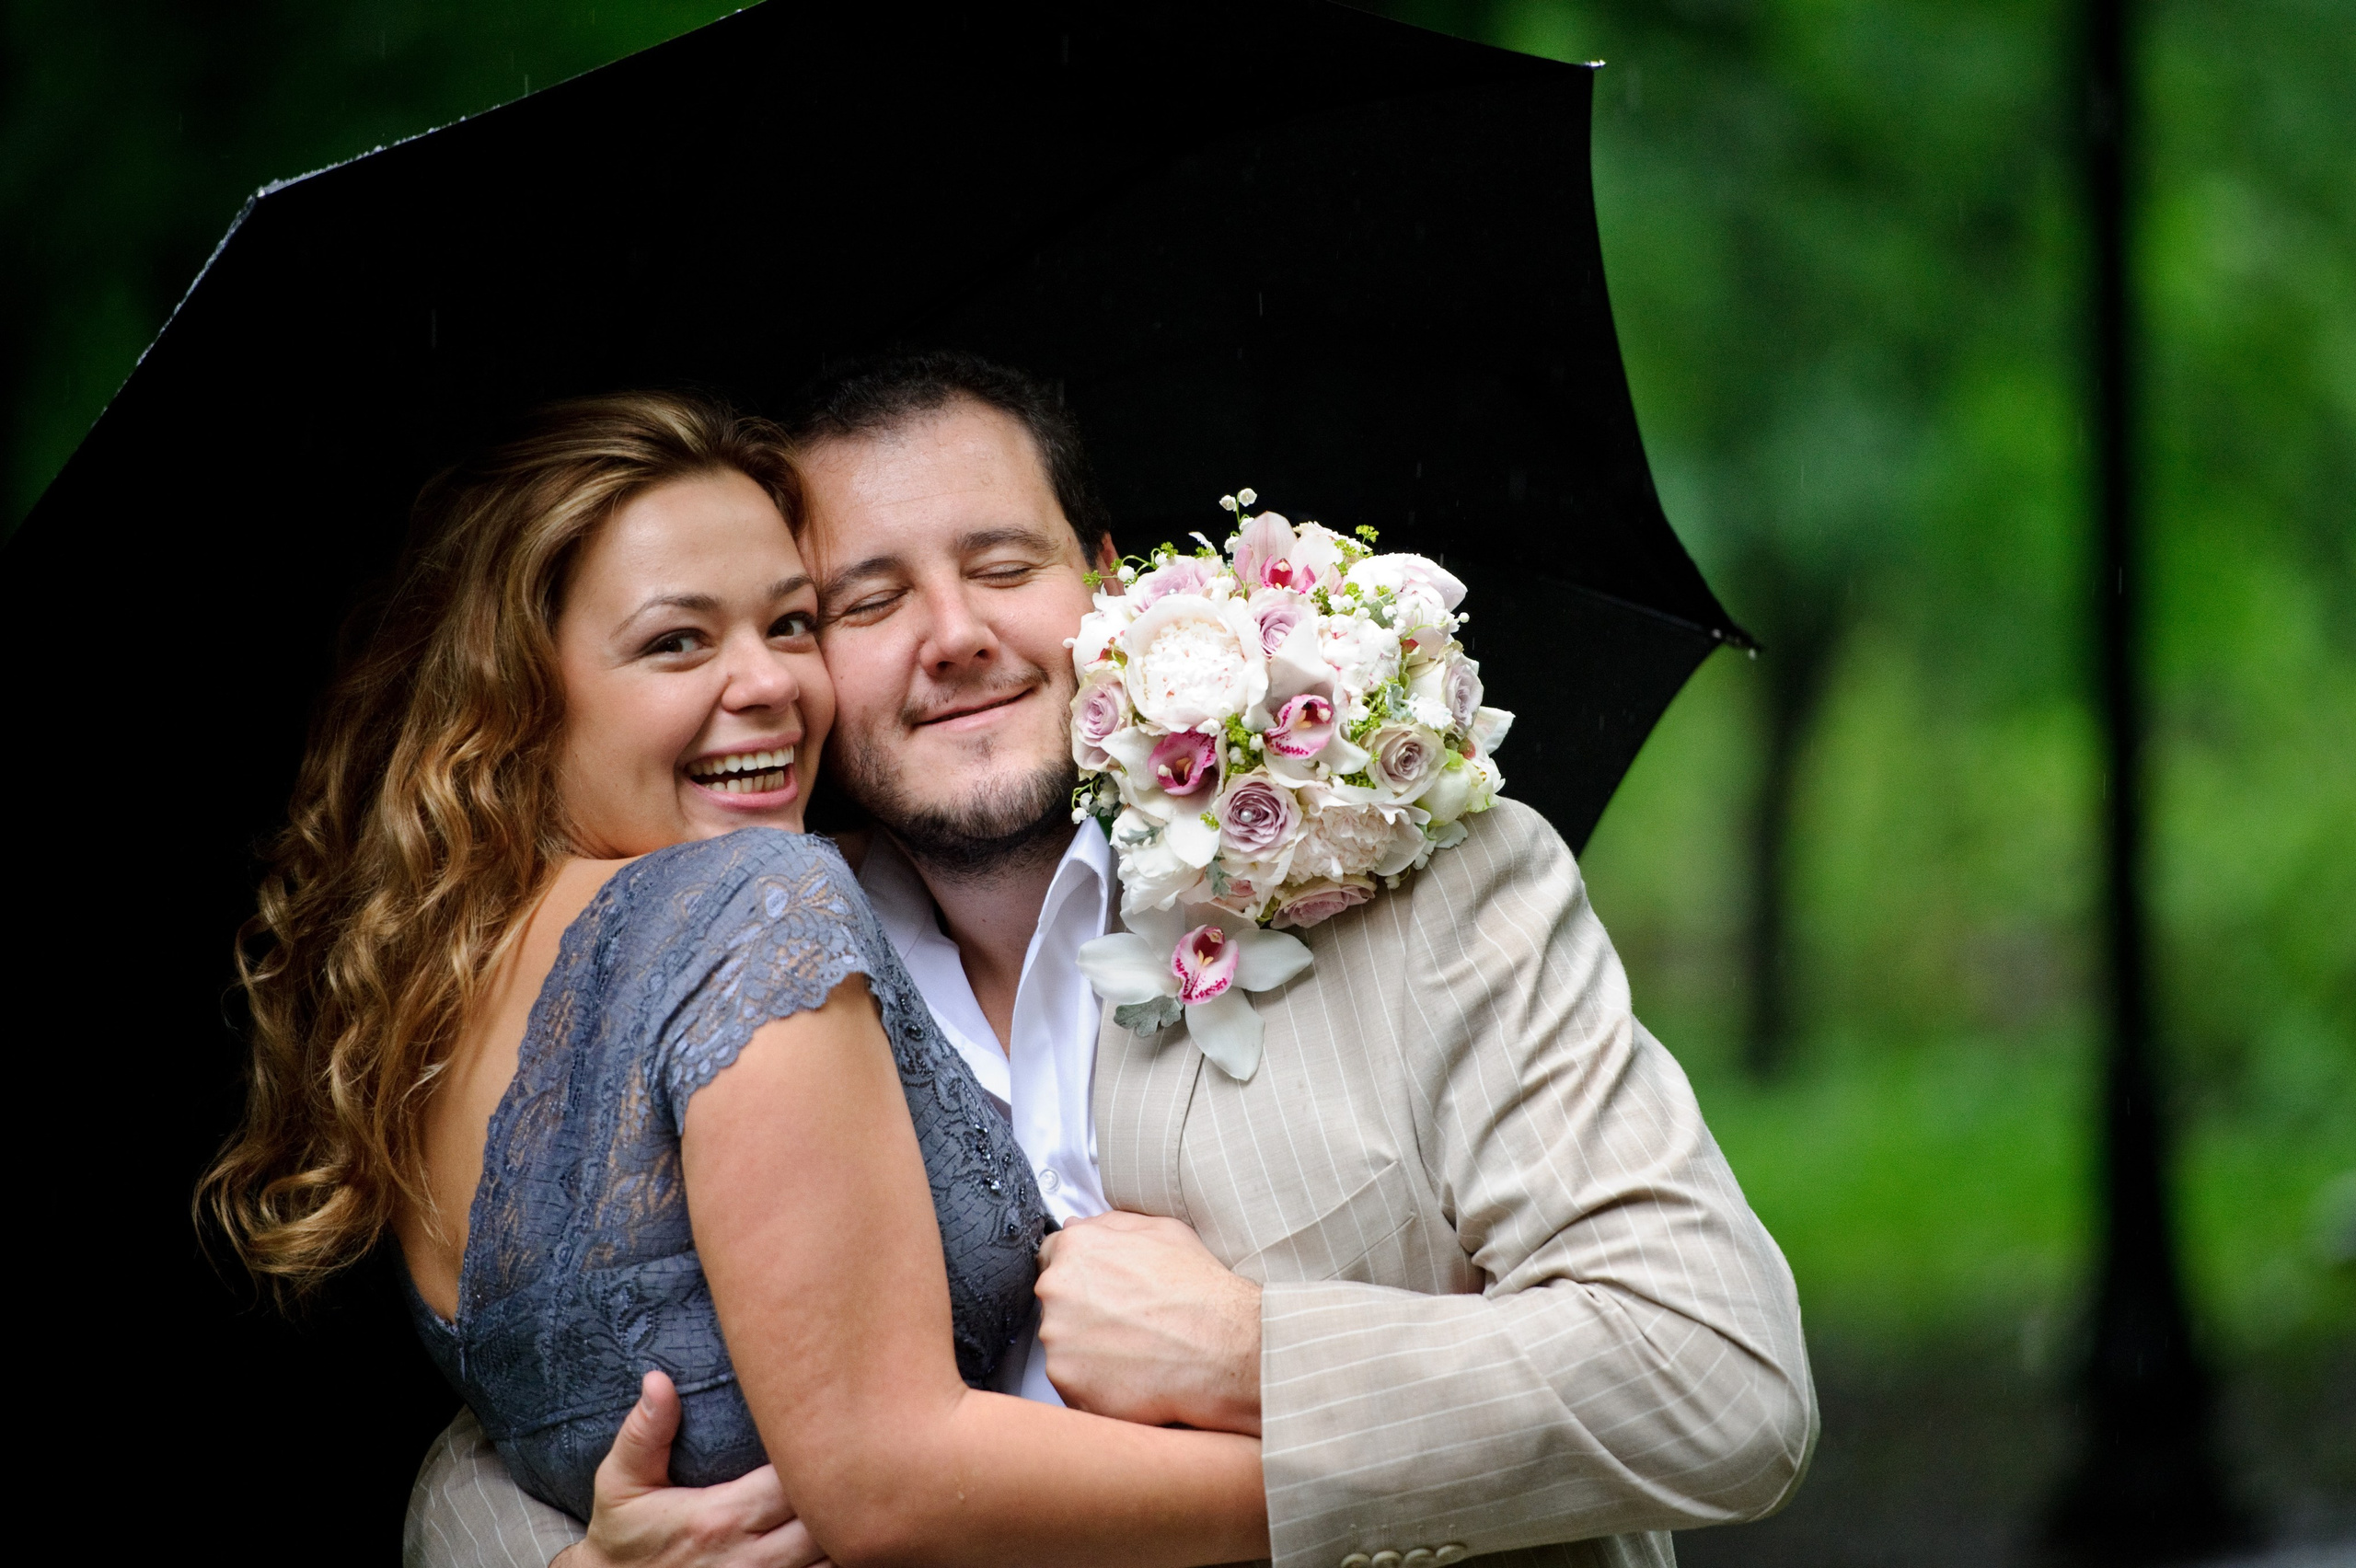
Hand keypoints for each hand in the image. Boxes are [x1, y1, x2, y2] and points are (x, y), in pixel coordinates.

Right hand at [552, 1371, 828, 1567]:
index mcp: (721, 1518)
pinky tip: (836, 1531)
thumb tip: (658, 1379)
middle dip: (842, 1486)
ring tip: (852, 1489)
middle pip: (824, 1519)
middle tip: (852, 1451)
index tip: (827, 1425)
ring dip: (844, 1526)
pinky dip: (837, 1557)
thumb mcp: (620, 1483)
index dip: (819, 1452)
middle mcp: (751, 1559)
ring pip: (834, 1557)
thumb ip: (644, 1433)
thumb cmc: (625, 1537)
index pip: (794, 1479)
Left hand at [1034, 1211, 1261, 1434]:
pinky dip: (1096, 1384)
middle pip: (1055, 1303)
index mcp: (1076, 1249)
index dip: (1079, 1274)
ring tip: (1134, 1353)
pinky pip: (1072, 1383)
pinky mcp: (1068, 1381)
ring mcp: (1058, 1339)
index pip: (1050, 1256)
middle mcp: (1057, 1290)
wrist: (1225, 1347)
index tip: (1098, 1292)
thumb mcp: (1163, 1231)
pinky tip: (1131, 1377)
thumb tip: (1081, 1226)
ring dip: (1088, 1351)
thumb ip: (1110, 1224)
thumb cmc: (1200, 1290)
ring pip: (1062, 1345)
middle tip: (1125, 1325)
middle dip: (1082, 1313)